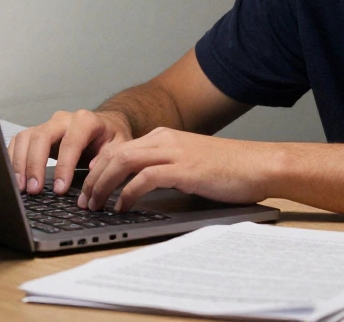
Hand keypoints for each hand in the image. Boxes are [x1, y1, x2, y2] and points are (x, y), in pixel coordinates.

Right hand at [8, 109, 132, 195]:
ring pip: (26, 138)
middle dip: (35, 165)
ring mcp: (47, 125)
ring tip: (21, 188)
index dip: (64, 166)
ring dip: (20, 164)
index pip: (70, 142)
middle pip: (41, 137)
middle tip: (34, 190)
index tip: (60, 189)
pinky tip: (14, 178)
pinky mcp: (36, 133)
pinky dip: (13, 159)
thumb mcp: (119, 146)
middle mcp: (62, 119)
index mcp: (85, 121)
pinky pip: (19, 142)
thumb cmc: (111, 137)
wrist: (105, 125)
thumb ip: (109, 157)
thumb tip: (92, 169)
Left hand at [78, 128, 276, 212]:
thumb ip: (166, 168)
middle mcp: (165, 140)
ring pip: (122, 162)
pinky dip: (128, 193)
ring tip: (95, 204)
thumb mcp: (190, 164)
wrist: (260, 165)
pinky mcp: (184, 169)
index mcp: (164, 137)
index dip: (98, 168)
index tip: (88, 187)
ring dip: (103, 185)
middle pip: (114, 154)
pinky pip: (144, 178)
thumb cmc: (229, 170)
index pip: (119, 148)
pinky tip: (122, 206)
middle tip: (83, 200)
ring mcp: (174, 152)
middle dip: (93, 178)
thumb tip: (140, 187)